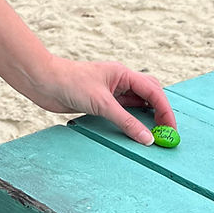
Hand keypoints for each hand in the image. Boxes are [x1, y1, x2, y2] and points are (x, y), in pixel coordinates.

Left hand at [26, 56, 174, 145]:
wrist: (42, 82)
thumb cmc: (69, 83)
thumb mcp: (101, 103)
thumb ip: (126, 121)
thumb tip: (148, 138)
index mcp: (123, 74)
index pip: (153, 90)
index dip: (165, 110)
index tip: (171, 130)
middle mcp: (119, 81)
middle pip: (150, 94)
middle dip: (160, 112)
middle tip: (165, 133)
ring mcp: (110, 92)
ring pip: (137, 104)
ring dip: (146, 118)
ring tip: (154, 135)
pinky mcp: (100, 102)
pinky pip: (123, 112)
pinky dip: (131, 121)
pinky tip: (134, 132)